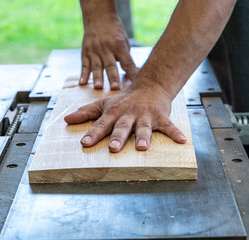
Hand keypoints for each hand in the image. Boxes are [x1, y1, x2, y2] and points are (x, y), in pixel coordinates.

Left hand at [64, 82, 186, 152]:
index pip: (102, 124)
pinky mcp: (160, 116)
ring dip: (144, 137)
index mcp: (114, 112)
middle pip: (122, 127)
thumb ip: (86, 112)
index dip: (93, 133)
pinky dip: (175, 133)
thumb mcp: (104, 104)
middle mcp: (129, 114)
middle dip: (118, 138)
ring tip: (143, 147)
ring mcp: (145, 115)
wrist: (149, 85)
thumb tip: (66, 119)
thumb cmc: (124, 99)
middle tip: (113, 149)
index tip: (85, 143)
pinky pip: (168, 125)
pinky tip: (182, 141)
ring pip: (144, 127)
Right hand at [79, 13, 138, 89]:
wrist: (99, 17)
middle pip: (110, 65)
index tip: (135, 84)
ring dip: (97, 77)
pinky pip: (84, 65)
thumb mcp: (124, 43)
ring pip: (96, 66)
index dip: (131, 73)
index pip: (127, 62)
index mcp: (119, 45)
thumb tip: (134, 74)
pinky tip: (82, 83)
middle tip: (115, 88)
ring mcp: (94, 50)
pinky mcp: (85, 52)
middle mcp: (106, 47)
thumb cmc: (115, 33)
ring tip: (98, 87)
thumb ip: (127, 59)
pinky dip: (83, 74)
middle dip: (113, 77)